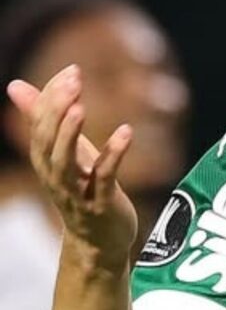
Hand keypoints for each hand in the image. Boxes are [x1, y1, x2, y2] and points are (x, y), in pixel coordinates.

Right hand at [6, 64, 138, 269]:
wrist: (99, 239)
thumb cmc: (82, 188)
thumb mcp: (66, 150)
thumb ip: (43, 119)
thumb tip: (14, 85)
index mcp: (44, 160)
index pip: (41, 125)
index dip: (53, 98)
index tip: (71, 70)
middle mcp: (54, 176)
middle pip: (47, 142)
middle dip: (58, 110)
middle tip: (74, 80)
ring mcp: (76, 192)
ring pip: (65, 163)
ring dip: (70, 134)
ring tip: (81, 106)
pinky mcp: (100, 204)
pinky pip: (104, 178)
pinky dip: (114, 154)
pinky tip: (126, 131)